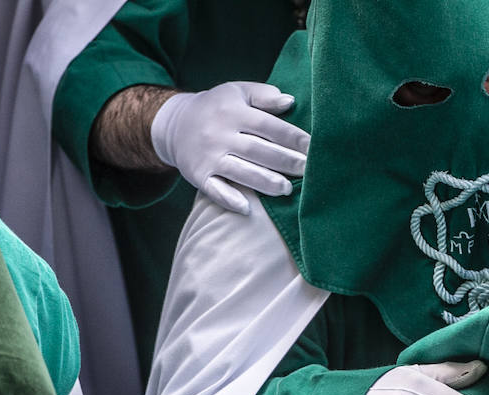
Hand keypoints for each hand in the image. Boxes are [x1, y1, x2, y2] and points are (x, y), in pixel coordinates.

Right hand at [150, 82, 308, 213]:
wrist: (175, 123)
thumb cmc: (217, 108)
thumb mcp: (237, 92)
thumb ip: (263, 95)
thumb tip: (290, 101)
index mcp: (233, 112)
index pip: (269, 126)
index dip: (292, 138)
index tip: (313, 148)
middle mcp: (219, 134)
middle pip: (258, 150)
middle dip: (285, 161)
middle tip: (308, 171)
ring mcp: (208, 156)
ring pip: (240, 172)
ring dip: (265, 182)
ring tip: (287, 190)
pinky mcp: (197, 175)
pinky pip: (214, 189)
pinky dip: (229, 199)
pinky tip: (247, 208)